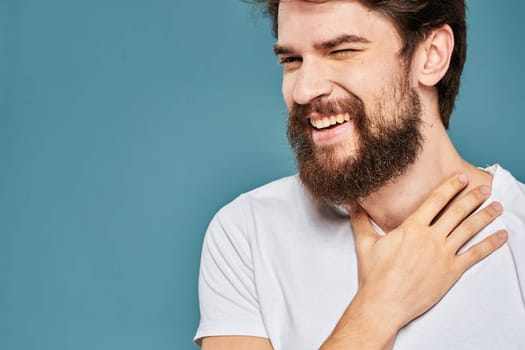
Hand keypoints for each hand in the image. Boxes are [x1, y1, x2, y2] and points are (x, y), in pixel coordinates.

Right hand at [348, 174, 507, 329]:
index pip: (435, 201)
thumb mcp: (364, 243)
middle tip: (485, 189)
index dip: (450, 187)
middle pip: (457, 212)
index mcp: (411, 228)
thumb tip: (351, 204)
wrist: (384, 303)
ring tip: (497, 207)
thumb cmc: (374, 275)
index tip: (461, 177)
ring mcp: (443, 255)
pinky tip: (501, 236)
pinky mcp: (451, 272)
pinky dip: (490, 244)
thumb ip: (361, 220)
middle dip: (473, 197)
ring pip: (469, 230)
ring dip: (485, 216)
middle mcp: (430, 238)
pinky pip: (475, 255)